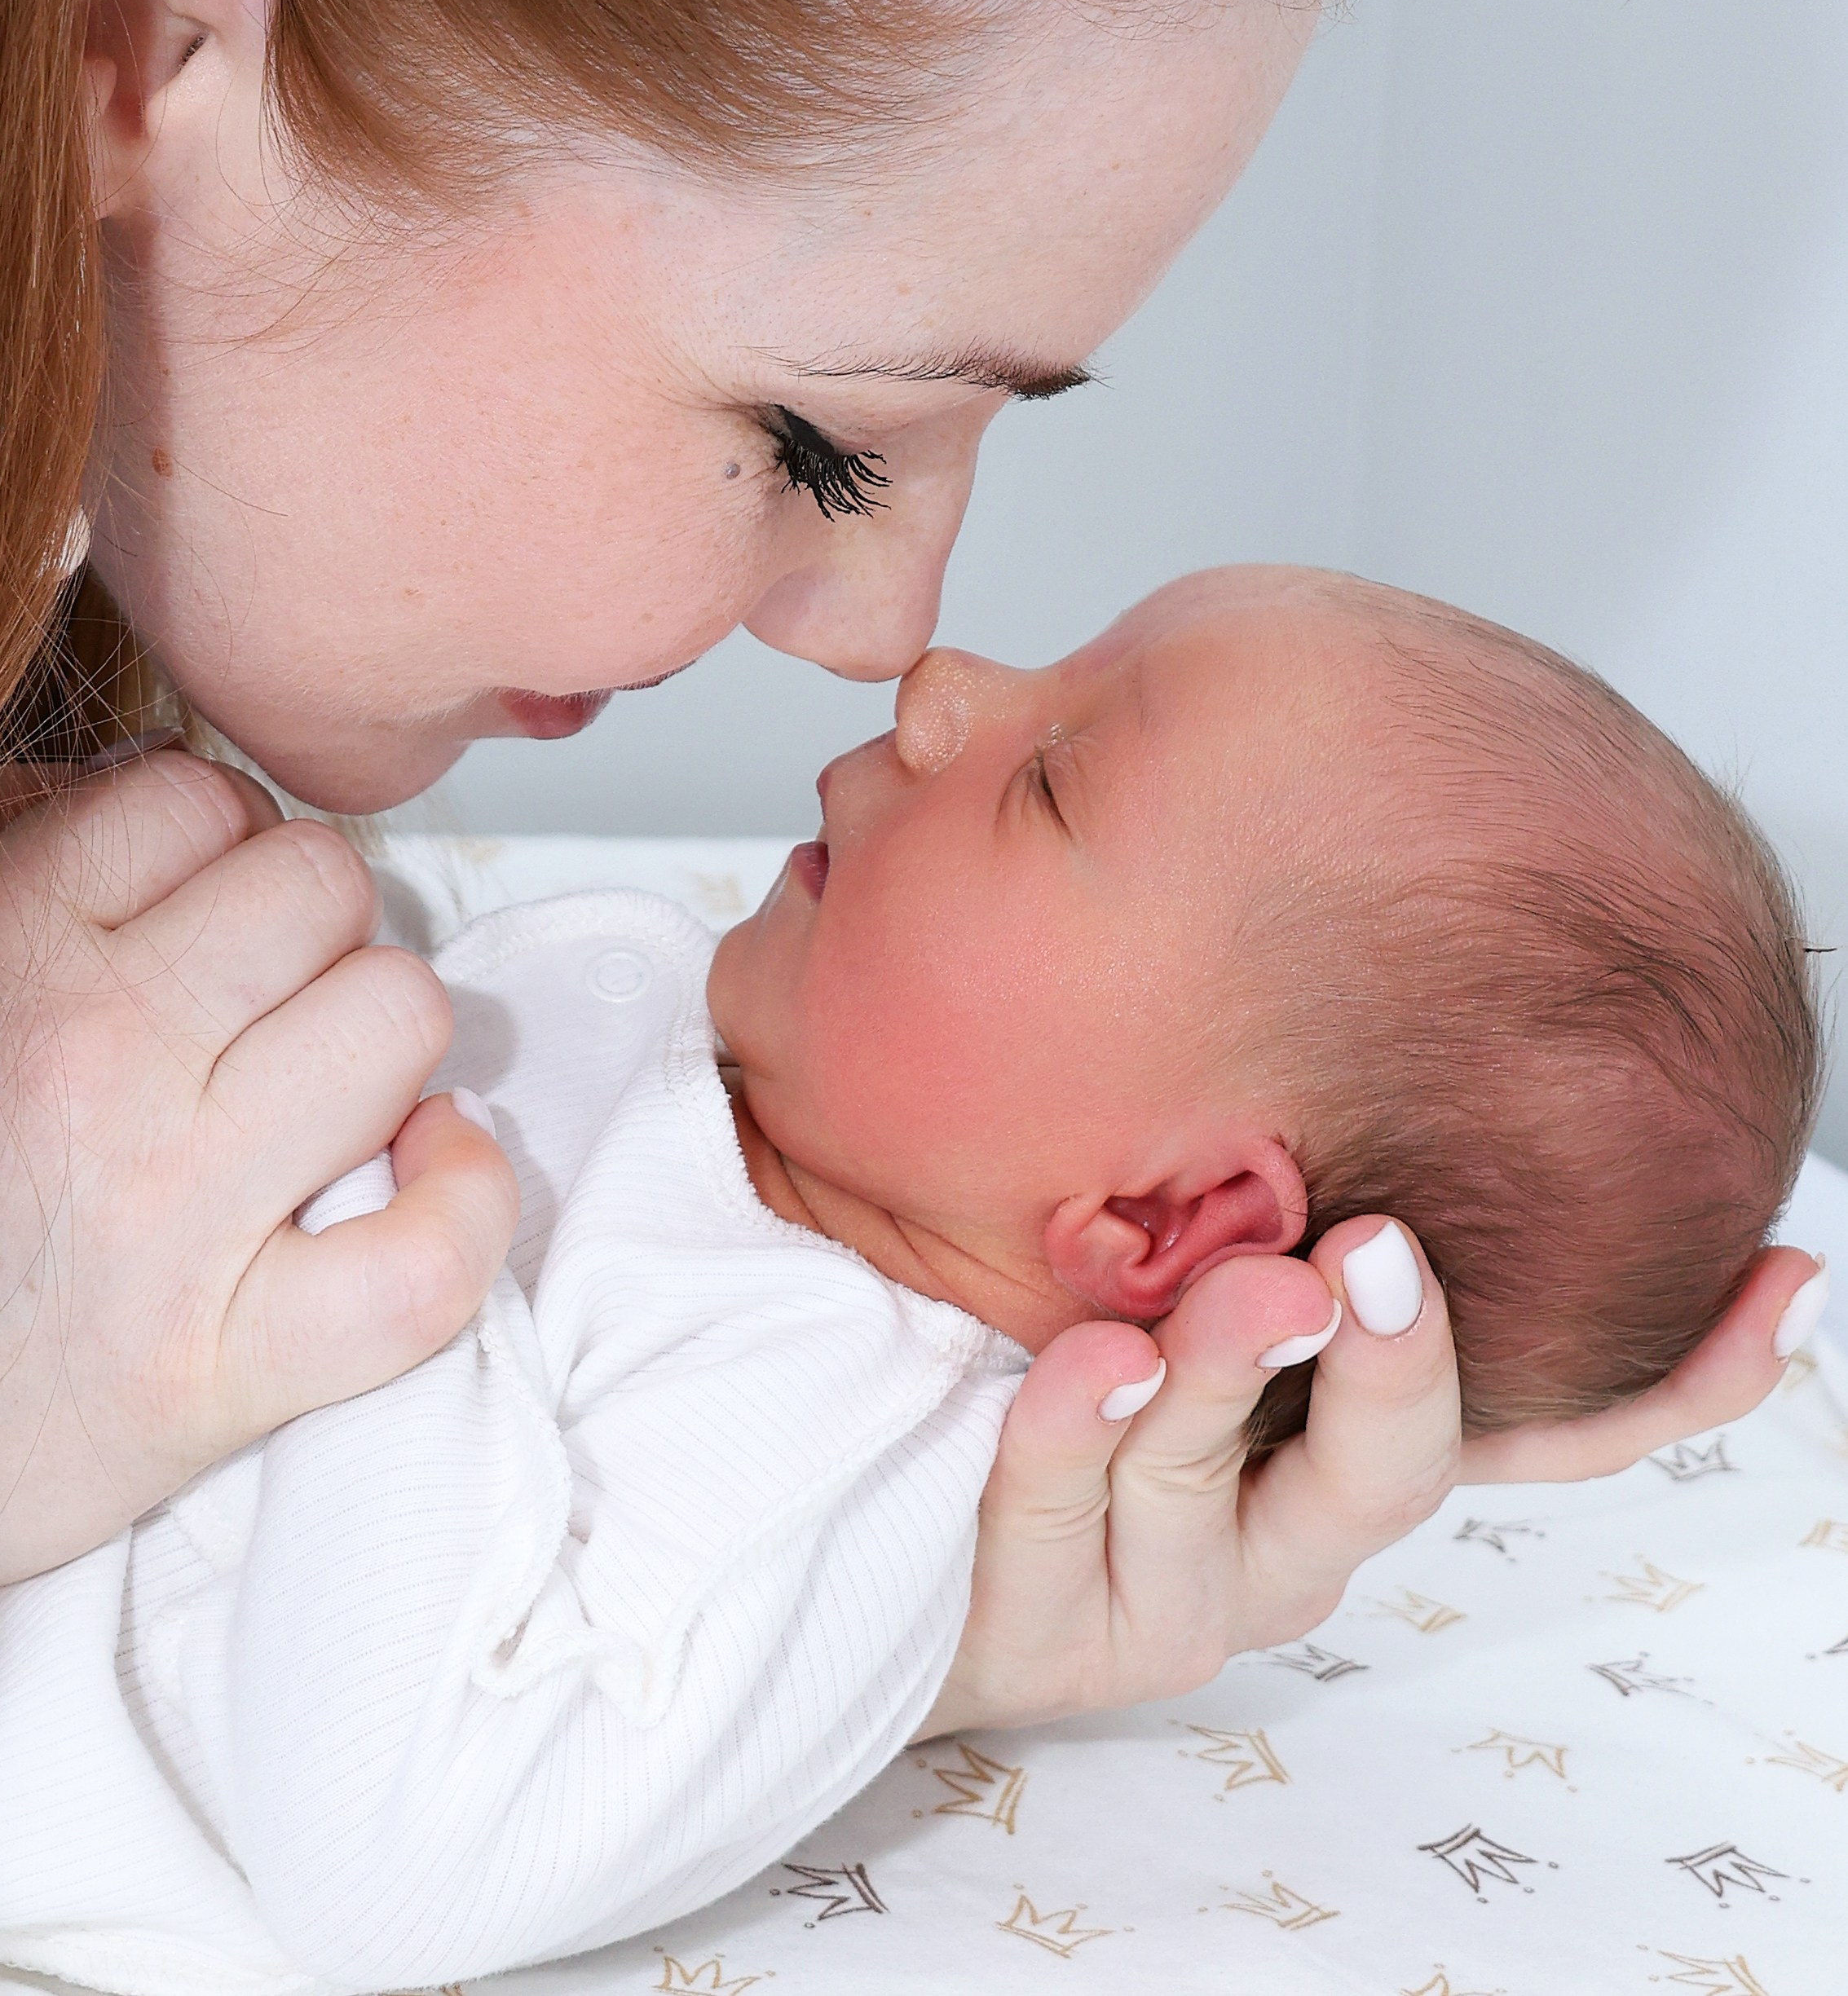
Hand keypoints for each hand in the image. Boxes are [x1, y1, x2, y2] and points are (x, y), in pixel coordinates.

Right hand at [0, 753, 517, 1627]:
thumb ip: (9, 852)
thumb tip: (148, 800)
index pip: (200, 798)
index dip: (221, 848)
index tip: (203, 918)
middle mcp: (88, 1059)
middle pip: (322, 883)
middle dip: (310, 931)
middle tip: (262, 1009)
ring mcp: (167, 1213)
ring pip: (397, 1013)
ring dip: (380, 1044)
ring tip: (322, 1091)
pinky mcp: (220, 1367)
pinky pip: (422, 1262)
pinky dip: (463, 1208)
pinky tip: (424, 1175)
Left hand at [918, 1217, 1821, 1736]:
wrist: (872, 1467)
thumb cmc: (1038, 1317)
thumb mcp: (1173, 1227)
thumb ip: (1274, 1165)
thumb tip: (1400, 1001)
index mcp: (1345, 1436)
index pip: (1539, 1421)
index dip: (1668, 1375)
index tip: (1764, 1282)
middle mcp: (1286, 1523)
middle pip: (1393, 1463)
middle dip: (1398, 1361)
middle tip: (1375, 1256)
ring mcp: (1173, 1584)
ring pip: (1211, 1488)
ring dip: (1219, 1374)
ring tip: (1213, 1294)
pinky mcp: (1052, 1628)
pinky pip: (1062, 1520)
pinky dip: (1075, 1434)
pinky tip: (1086, 1359)